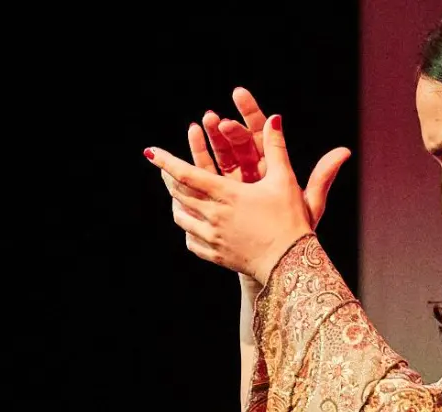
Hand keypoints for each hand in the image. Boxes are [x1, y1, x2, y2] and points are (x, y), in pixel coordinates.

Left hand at [148, 105, 348, 282]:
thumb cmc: (290, 220)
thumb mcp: (285, 181)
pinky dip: (188, 228)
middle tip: (163, 169)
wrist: (290, 264)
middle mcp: (214, 216)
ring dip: (177, 203)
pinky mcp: (215, 255)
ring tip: (177, 195)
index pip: (187, 174)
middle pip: (179, 194)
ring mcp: (212, 237)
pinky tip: (192, 224)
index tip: (151, 152)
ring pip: (182, 217)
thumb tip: (273, 117)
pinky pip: (191, 240)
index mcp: (227, 194)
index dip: (167, 162)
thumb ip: (276, 148)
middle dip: (168, 178)